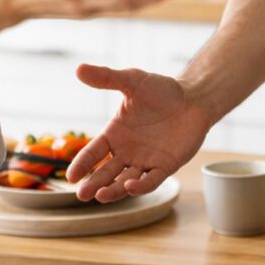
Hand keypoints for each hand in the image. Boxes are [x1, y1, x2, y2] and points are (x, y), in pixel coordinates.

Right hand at [66, 65, 211, 202]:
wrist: (193, 98)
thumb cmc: (161, 90)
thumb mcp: (133, 80)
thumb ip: (107, 78)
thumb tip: (79, 69)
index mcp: (115, 134)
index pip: (94, 152)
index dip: (82, 164)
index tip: (71, 176)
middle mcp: (127, 151)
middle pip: (106, 172)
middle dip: (94, 184)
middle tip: (82, 195)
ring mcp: (145, 161)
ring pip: (125, 182)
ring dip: (113, 191)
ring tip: (101, 196)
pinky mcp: (165, 166)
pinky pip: (151, 180)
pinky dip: (140, 186)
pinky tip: (130, 187)